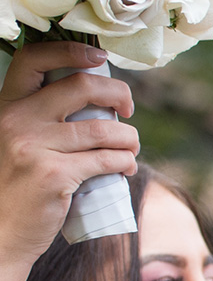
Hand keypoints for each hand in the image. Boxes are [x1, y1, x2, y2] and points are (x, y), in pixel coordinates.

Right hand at [0, 41, 136, 262]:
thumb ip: (45, 118)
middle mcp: (17, 120)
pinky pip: (106, 159)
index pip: (32, 59)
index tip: (99, 58)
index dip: (70, 50)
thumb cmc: (19, 184)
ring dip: (129, 137)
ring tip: (131, 147)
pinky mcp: (55, 175)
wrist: (3, 229)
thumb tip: (100, 101)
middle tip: (128, 109)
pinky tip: (125, 166)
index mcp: (7, 106)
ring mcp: (34, 147)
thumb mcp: (20, 140)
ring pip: (103, 128)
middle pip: (81, 87)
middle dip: (118, 94)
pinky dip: (125, 161)